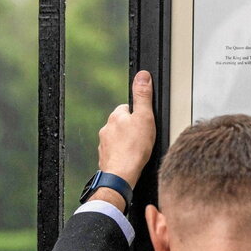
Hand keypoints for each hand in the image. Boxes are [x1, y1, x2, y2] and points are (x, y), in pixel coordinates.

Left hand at [97, 71, 155, 189]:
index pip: (128, 108)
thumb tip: (142, 76)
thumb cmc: (134, 149)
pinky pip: (116, 152)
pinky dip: (123, 154)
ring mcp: (104, 144)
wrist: (121, 175)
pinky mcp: (106, 158)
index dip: (139, 114)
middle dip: (132, 128)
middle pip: (123, 123)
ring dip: (127, 142)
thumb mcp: (145, 117)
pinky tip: (132, 159)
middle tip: (144, 137)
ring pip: (119, 139)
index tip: (145, 121)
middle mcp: (107, 128)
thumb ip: (143, 96)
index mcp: (116, 116)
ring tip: (138, 150)